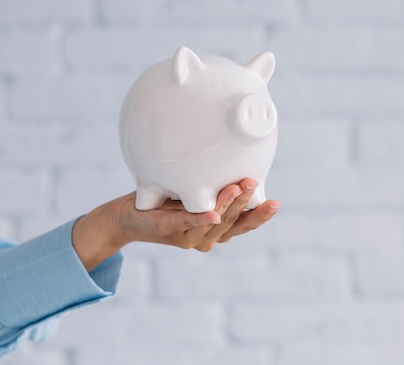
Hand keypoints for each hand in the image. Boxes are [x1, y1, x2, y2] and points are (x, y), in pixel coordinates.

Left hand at [72, 178, 278, 270]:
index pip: (244, 226)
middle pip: (232, 223)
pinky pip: (185, 222)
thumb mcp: (196, 193)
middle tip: (256, 183)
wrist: (128, 217)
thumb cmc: (166, 203)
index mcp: (216, 232)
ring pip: (213, 221)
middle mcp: (205, 239)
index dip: (260, 217)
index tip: (276, 204)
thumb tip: (237, 164)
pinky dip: (200, 219)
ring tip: (240, 186)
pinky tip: (212, 215)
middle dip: (246, 204)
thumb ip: (215, 188)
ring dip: (228, 205)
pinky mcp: (167, 229)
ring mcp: (187, 237)